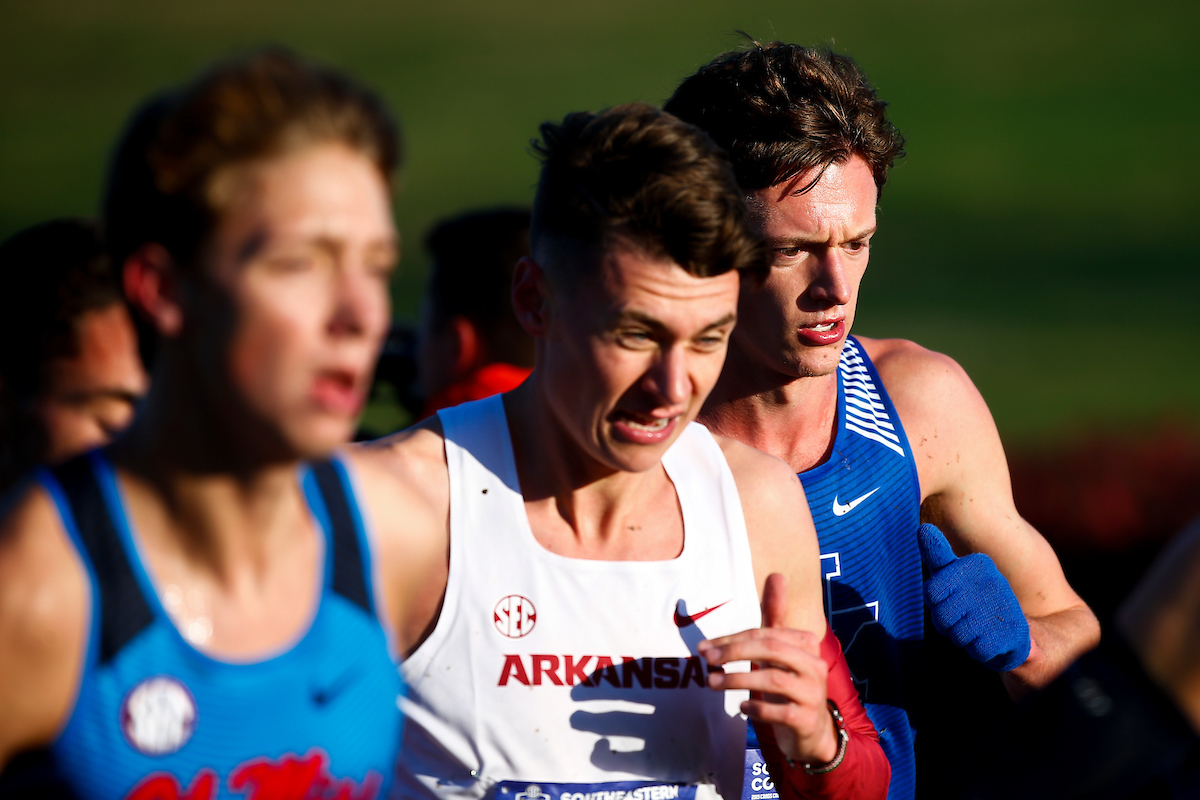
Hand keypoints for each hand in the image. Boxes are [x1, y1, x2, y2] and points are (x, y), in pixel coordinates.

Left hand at [697, 573, 837, 763]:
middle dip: (734, 652)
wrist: (812, 730)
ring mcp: (814, 693)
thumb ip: (775, 616)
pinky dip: (757, 708)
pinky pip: (780, 712)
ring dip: (738, 680)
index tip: (703, 648)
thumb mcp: (780, 651)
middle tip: (706, 661)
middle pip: (771, 649)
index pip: (765, 633)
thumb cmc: (789, 683)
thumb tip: (777, 574)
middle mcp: (815, 665)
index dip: (732, 639)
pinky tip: (742, 707)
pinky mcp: (808, 720)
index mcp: (807, 643)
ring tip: (713, 683)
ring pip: (774, 681)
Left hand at [919, 523, 1031, 670]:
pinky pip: (977, 650)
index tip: (951, 599)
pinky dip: (979, 650)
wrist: (1015, 633)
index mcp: (978, 563)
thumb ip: (938, 555)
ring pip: (958, 635)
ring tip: (978, 628)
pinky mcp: (1015, 634)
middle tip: (964, 618)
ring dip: (963, 638)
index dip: (937, 603)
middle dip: (948, 624)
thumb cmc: (975, 601)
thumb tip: (923, 528)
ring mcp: (1005, 607)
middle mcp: (994, 580)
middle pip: (941, 616)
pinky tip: (991, 640)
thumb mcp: (953, 575)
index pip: (931, 591)